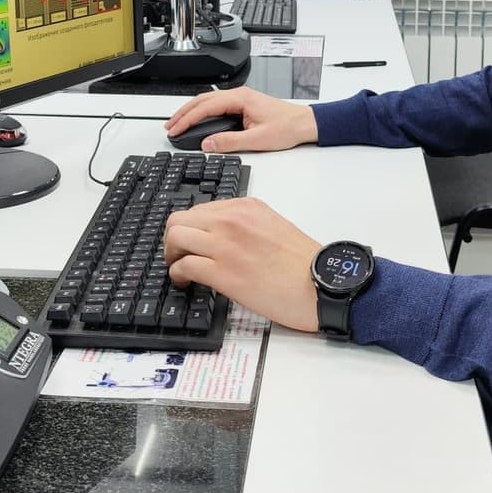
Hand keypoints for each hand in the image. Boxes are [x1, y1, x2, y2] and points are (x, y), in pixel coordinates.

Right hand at [164, 87, 316, 153]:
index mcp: (240, 99)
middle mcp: (239, 95)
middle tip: (170, 126)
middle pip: (202, 100)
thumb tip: (208, 144)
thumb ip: (230, 142)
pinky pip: (216, 105)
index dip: (187, 119)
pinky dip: (202, 112)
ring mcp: (240, 98)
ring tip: (178, 123)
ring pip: (208, 101)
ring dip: (191, 111)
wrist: (304, 123)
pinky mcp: (243, 104)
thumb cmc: (287, 128)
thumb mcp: (257, 140)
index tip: (175, 129)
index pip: (205, 107)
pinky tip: (197, 120)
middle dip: (183, 113)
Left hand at [165, 198, 321, 331]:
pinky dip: (177, 274)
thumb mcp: (275, 226)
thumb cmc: (304, 264)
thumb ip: (247, 225)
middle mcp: (232, 220)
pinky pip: (182, 266)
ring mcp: (225, 245)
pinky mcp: (222, 273)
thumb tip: (223, 238)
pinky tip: (185, 282)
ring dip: (171, 255)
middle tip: (178, 255)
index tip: (192, 242)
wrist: (320, 285)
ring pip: (175, 238)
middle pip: (179, 219)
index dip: (191, 228)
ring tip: (179, 268)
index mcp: (247, 207)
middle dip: (173, 239)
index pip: (200, 209)